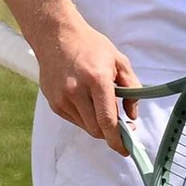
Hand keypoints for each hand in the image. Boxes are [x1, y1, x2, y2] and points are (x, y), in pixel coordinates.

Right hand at [34, 14, 139, 155]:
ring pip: (85, 127)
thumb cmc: (90, 46)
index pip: (107, 121)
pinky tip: (86, 100)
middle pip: (96, 129)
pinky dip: (85, 117)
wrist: (56, 35)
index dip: (118, 140)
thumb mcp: (119, 61)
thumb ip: (132, 89)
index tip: (126, 149)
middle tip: (121, 127)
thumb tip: (132, 116)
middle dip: (111, 134)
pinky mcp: (53, 102)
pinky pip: (74, 119)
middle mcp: (76, 91)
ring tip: (101, 105)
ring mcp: (62, 98)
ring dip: (97, 124)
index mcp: (96, 80)